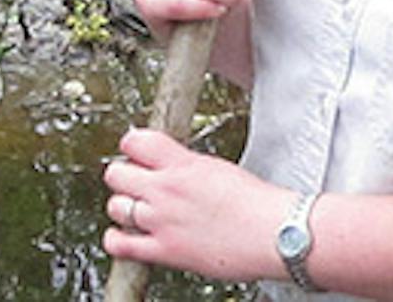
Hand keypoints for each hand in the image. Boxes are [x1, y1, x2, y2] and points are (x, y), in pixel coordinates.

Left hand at [102, 127, 288, 281]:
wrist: (277, 234)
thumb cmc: (258, 204)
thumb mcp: (218, 169)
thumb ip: (188, 166)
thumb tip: (173, 166)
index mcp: (182, 164)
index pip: (134, 141)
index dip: (131, 147)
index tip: (136, 154)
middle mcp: (166, 190)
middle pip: (115, 173)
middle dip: (124, 177)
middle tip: (136, 185)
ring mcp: (161, 221)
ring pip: (115, 206)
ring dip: (123, 208)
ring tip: (137, 212)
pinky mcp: (166, 250)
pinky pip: (120, 245)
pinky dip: (116, 241)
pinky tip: (125, 238)